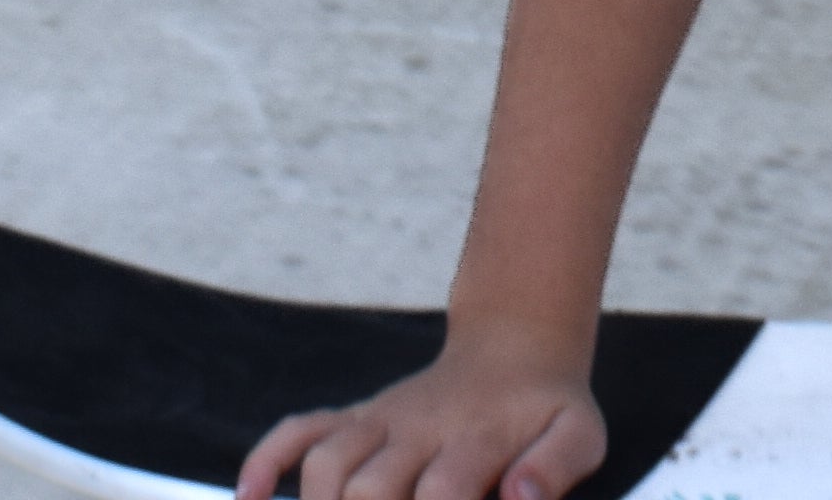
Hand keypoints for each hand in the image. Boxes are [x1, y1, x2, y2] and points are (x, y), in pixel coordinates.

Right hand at [233, 337, 606, 499]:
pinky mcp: (358, 416)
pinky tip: (252, 497)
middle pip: (369, 487)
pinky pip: (300, 429)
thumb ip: (555, 467)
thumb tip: (517, 498)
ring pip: (327, 463)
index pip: (441, 495)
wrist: (517, 346)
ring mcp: (381, 419)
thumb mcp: (579, 435)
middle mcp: (417, 426)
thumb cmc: (551, 410)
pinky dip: (268, 459)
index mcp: (474, 438)